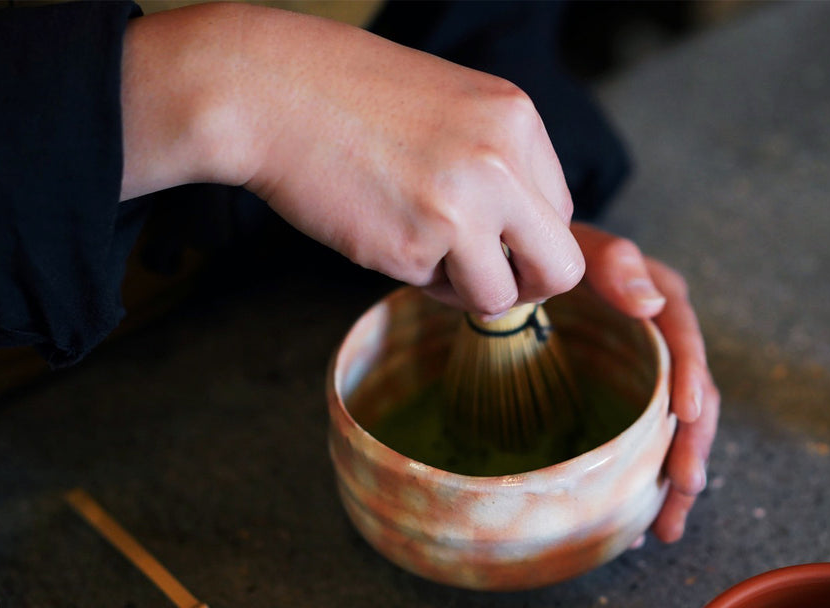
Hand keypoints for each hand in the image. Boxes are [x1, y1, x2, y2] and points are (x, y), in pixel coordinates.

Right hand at [120, 3, 583, 315]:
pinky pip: (437, 292)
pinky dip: (410, 275)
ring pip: (502, 296)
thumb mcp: (453, 109)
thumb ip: (500, 165)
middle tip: (479, 273)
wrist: (267, 89)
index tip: (489, 236)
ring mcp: (460, 207)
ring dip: (463, 288)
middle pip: (560, 267)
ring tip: (416, 244)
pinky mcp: (412, 245)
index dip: (525, 237)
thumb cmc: (349, 97)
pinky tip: (377, 228)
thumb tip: (535, 243)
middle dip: (524, 283)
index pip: (562, 212)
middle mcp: (502, 162)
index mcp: (517, 119)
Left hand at [572, 222, 719, 543]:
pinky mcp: (626, 405)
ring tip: (664, 529)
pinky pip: (643, 446)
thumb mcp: (579, 247)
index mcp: (663, 305)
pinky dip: (643, 484)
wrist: (524, 269)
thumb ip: (614, 263)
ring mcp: (646, 379)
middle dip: (691, 448)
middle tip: (684, 489)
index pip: (687, 344)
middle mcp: (664, 346)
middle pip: (692, 401)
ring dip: (673, 483)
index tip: (688, 416)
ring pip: (673, 435)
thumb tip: (651, 303)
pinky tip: (636, 524)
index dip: (691, 379)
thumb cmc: (551, 255)